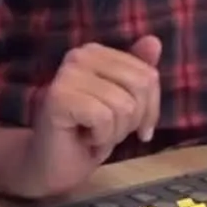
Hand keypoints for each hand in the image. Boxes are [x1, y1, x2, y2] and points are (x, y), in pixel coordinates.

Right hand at [11, 37, 161, 199]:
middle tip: (109, 131)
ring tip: (94, 135)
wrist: (52, 166)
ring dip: (115, 132)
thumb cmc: (89, 134)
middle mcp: (79, 55)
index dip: (150, 109)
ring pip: (124, 105)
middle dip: (133, 120)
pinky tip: (83, 139)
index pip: (148, 74)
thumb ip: (138, 73)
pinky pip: (104, 118)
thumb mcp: (123, 103)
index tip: (137, 127)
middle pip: (140, 85)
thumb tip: (154, 40)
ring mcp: (67, 74)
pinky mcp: (59, 97)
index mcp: (95, 52)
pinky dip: (101, 138)